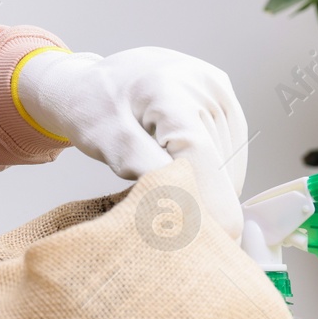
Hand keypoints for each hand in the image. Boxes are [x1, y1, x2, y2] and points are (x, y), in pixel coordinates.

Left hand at [14, 46, 248, 237]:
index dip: (212, 196)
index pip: (198, 150)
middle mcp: (198, 80)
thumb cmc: (89, 109)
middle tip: (187, 233)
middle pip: (217, 155)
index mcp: (163, 87)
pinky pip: (229, 143)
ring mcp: (215, 84)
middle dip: (205, 196)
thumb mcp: (100, 138)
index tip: (221, 238)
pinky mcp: (222, 92)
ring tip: (179, 196)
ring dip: (211, 184)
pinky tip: (188, 174)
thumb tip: (180, 198)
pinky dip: (213, 167)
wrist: (89, 80)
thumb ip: (138, 164)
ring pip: (229, 154)